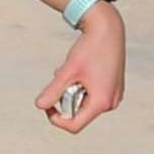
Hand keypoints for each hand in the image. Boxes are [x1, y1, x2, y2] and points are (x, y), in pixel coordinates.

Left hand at [35, 2, 124, 132]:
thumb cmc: (89, 48)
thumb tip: (39, 106)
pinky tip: (80, 70)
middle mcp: (111, 102)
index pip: (74, 125)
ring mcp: (114, 95)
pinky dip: (81, 86)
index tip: (47, 105)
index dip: (56, 120)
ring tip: (71, 71)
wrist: (108, 28)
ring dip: (72, 91)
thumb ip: (53, 91)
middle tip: (62, 77)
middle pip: (80, 114)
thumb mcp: (68, 71)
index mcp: (102, 102)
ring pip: (85, 103)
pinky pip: (92, 95)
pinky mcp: (113, 88)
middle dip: (66, 99)